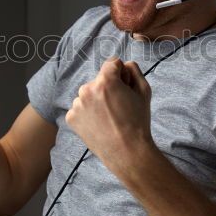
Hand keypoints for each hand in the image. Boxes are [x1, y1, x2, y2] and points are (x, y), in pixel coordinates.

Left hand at [65, 57, 154, 177]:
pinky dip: (88, 114)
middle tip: (119, 107)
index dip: (122, 74)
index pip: (112, 63)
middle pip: (99, 81)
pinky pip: (80, 109)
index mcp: (105, 80)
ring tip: (109, 118)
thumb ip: (134, 70)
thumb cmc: (138, 122)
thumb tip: (123, 64)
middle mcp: (87, 89)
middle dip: (108, 88)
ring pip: (88, 95)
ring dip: (96, 101)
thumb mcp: (144, 91)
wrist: (127, 152)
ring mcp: (77, 104)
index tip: (125, 87)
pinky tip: (99, 124)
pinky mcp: (71, 117)